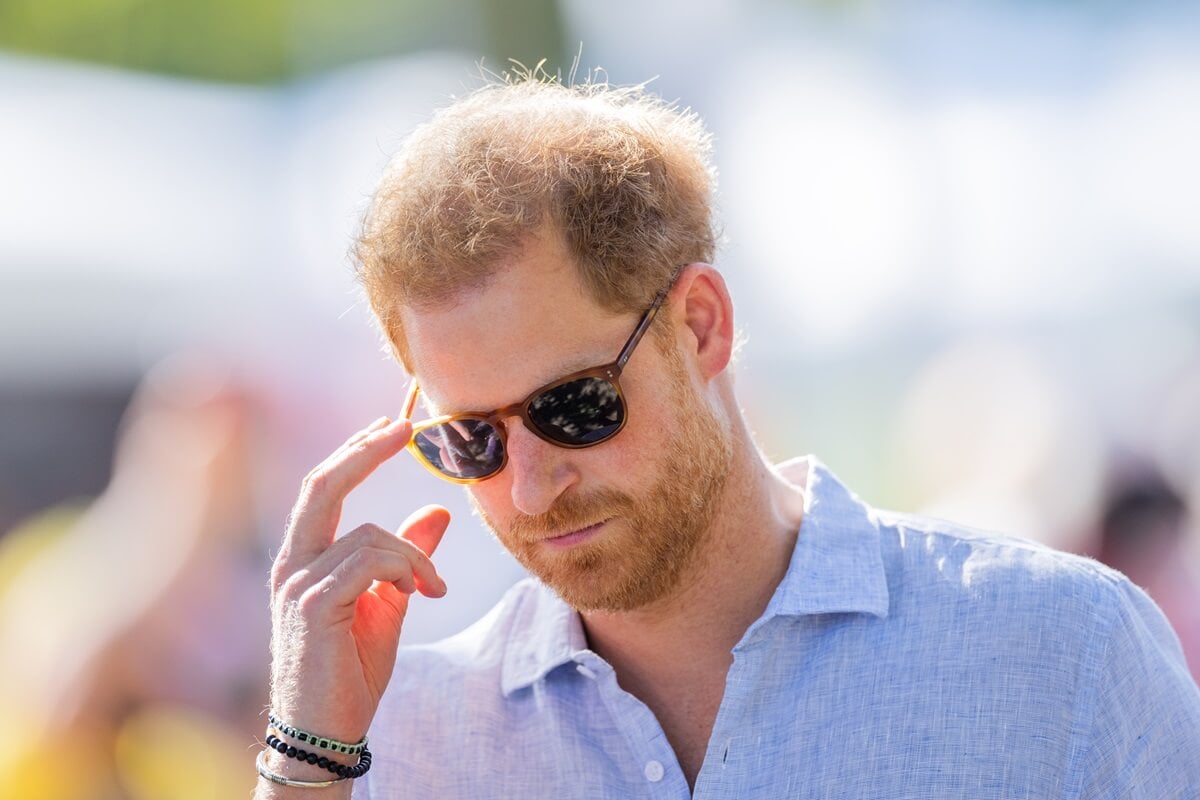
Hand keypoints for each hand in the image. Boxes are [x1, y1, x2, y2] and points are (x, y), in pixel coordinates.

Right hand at [267, 417, 449, 752]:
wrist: (326, 732)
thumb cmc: (349, 671)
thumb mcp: (388, 602)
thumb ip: (406, 557)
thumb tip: (435, 513)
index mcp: (303, 560)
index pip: (323, 489)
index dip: (354, 452)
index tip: (390, 425)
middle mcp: (292, 565)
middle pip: (323, 486)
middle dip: (365, 451)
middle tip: (404, 426)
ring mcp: (297, 585)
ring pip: (370, 535)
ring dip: (414, 557)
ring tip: (429, 588)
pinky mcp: (314, 606)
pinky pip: (370, 562)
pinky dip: (405, 570)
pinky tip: (418, 594)